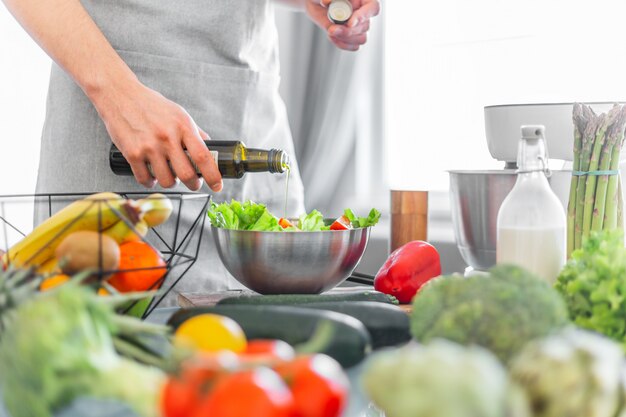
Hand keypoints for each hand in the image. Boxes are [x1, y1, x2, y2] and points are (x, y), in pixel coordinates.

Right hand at [92, 79, 221, 191]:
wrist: (120, 95)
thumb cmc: (150, 104)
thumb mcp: (178, 114)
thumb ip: (193, 132)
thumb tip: (210, 148)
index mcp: (183, 127)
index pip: (203, 157)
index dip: (213, 175)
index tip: (217, 185)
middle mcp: (167, 137)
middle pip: (186, 174)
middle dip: (193, 184)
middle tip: (193, 183)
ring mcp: (149, 146)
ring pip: (167, 181)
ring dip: (171, 183)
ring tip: (170, 176)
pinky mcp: (132, 153)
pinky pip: (145, 179)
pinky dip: (151, 182)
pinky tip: (152, 175)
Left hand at [305, 0, 379, 50]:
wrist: (316, 3)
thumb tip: (326, 2)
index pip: (373, 8)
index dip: (364, 16)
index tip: (350, 23)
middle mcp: (363, 12)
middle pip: (365, 26)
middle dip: (348, 31)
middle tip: (332, 29)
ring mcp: (358, 25)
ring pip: (361, 39)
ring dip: (345, 38)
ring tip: (331, 31)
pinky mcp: (351, 36)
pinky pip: (354, 46)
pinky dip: (342, 44)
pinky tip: (332, 36)